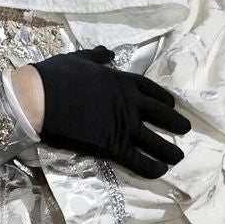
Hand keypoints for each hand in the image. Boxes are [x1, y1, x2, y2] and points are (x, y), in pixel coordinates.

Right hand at [31, 47, 190, 178]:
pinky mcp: (114, 146)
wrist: (40, 97)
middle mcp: (131, 104)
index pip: (153, 91)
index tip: (172, 106)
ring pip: (156, 142)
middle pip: (162, 115)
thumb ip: (97, 57)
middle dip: (176, 123)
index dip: (165, 99)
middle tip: (185, 130)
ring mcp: (125, 126)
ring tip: (178, 158)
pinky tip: (159, 171)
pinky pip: (140, 161)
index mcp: (123, 81)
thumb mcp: (79, 58)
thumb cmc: (56, 75)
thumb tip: (108, 52)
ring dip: (169, 151)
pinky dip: (152, 167)